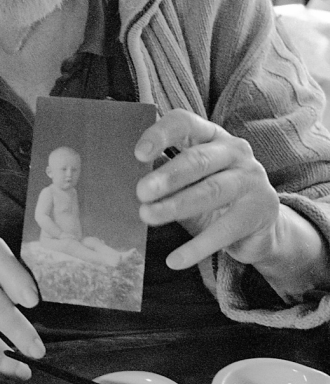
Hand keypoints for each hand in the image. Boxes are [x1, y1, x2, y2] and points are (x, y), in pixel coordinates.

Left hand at [134, 109, 279, 270]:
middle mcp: (235, 151)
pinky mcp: (258, 211)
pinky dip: (197, 247)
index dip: (162, 134)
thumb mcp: (189, 178)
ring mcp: (250, 179)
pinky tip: (174, 260)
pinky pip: (224, 230)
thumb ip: (163, 169)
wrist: (260, 226)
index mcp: (212, 135)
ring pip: (210, 191)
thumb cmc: (212, 195)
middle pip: (198, 160)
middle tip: (141, 192)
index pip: (186, 123)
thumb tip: (123, 173)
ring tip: (148, 216)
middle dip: (168, 176)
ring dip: (176, 205)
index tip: (139, 154)